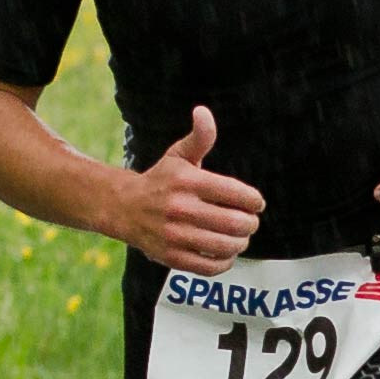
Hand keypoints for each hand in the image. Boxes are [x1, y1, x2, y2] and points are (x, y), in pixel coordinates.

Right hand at [120, 109, 265, 273]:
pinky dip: (224, 262)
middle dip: (250, 223)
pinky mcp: (171, 256)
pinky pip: (210, 266)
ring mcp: (174, 235)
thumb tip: (203, 112)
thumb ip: (199, 137)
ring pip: (225, 246)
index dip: (254, 200)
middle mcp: (180, 208)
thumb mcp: (178, 155)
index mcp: (187, 181)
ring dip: (240, 243)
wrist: (123, 208)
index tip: (255, 203)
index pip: (236, 193)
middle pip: (235, 222)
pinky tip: (224, 253)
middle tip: (249, 222)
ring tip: (239, 237)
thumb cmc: (160, 180)